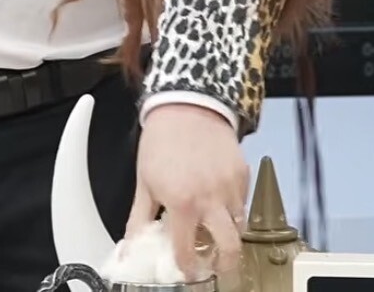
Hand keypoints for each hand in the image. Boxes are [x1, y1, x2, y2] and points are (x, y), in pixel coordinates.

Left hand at [127, 102, 250, 279]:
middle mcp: (211, 199)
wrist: (185, 104)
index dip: (187, 267)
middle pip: (230, 248)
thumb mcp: (144, 182)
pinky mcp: (243, 173)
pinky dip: (234, 208)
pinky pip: (244, 201)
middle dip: (224, 264)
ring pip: (240, 226)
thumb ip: (139, 219)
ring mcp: (231, 186)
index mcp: (183, 203)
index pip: (187, 251)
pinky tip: (219, 201)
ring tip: (214, 230)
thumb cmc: (162, 141)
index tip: (187, 270)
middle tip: (214, 265)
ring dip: (229, 233)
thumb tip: (130, 247)